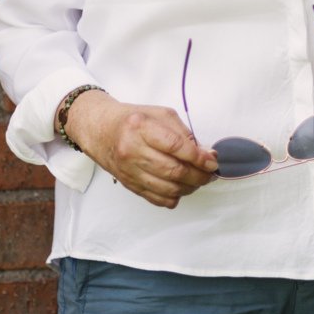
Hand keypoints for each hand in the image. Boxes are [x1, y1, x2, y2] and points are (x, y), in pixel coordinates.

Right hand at [59, 89, 217, 208]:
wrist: (101, 131)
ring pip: (167, 188)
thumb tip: (206, 154)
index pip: (176, 147)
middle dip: (199, 175)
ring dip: (190, 187)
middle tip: (210, 173)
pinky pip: (157, 198)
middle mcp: (132, 150)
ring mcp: (129, 170)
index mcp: (141, 127)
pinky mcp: (129, 184)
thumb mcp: (160, 115)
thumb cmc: (132, 120)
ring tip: (199, 180)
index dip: (199, 157)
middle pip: (174, 171)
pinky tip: (182, 188)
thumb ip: (184, 134)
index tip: (212, 161)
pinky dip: (174, 197)